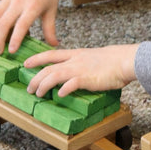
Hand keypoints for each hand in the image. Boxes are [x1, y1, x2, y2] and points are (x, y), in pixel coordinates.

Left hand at [24, 43, 139, 96]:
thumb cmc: (113, 61)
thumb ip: (83, 64)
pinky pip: (71, 85)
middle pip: (48, 68)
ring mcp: (79, 70)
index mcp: (76, 54)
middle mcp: (74, 61)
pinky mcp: (87, 79)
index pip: (51, 55)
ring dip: (43, 85)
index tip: (26, 63)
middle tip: (29, 88)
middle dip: (35, 78)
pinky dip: (63, 90)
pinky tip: (59, 95)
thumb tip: (77, 73)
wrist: (125, 60)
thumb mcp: (93, 58)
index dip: (36, 59)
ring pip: (54, 76)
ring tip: (38, 93)